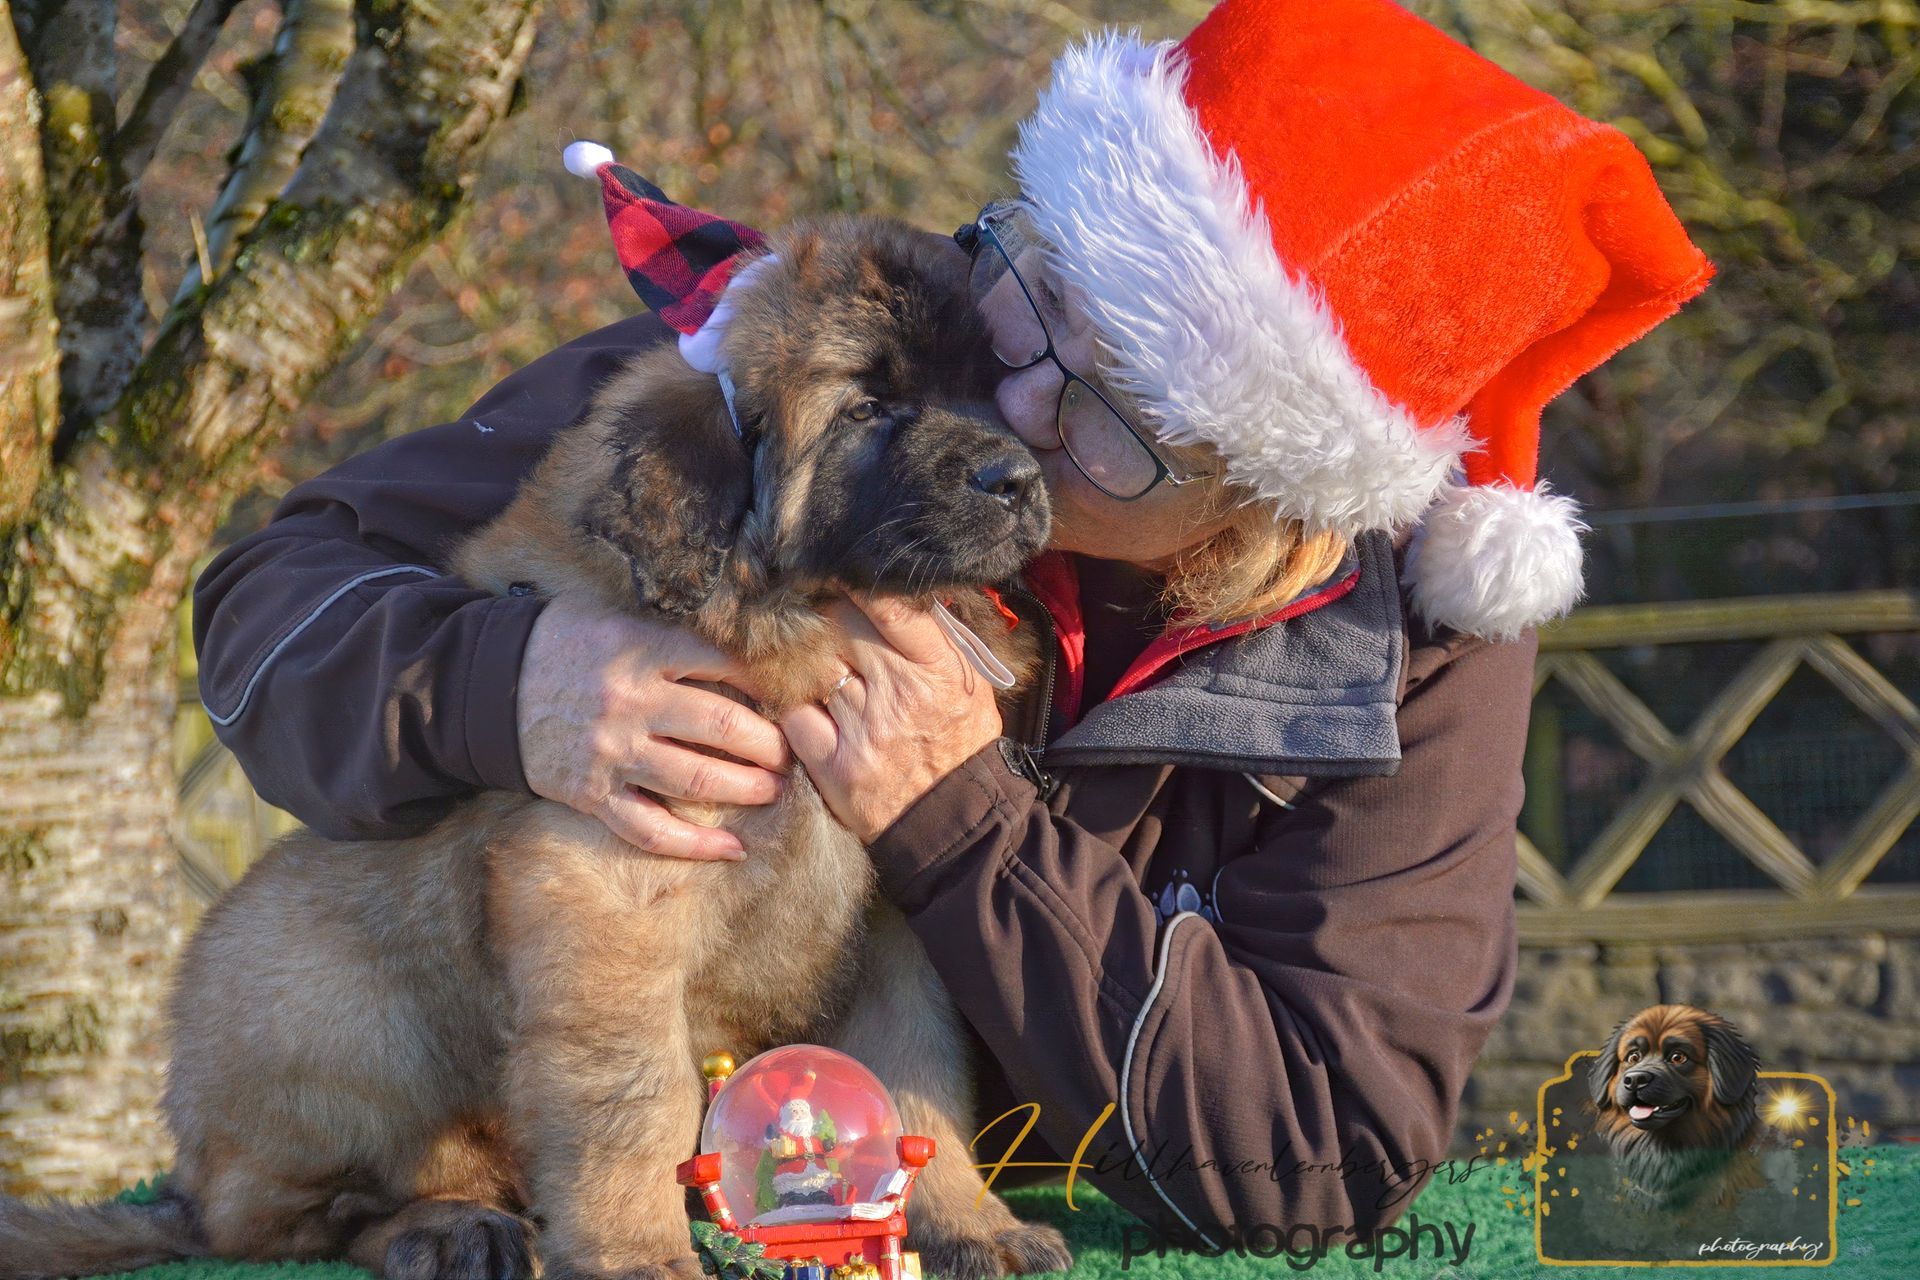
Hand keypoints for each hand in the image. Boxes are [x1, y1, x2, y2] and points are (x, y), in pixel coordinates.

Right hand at [516, 596, 787, 859]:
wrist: (483, 686)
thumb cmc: (560, 643)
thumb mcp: (613, 618)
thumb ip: (670, 633)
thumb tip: (741, 645)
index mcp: (639, 650)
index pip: (723, 663)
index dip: (768, 678)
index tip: (797, 690)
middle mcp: (630, 703)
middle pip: (723, 727)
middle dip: (771, 742)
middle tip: (796, 750)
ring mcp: (611, 754)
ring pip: (697, 780)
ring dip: (748, 789)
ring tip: (779, 788)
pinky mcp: (591, 794)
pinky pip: (650, 829)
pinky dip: (695, 845)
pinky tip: (732, 849)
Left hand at [781, 593, 1002, 842]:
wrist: (955, 821)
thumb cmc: (961, 741)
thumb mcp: (968, 681)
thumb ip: (936, 636)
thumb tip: (897, 588)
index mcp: (937, 669)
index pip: (893, 609)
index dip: (858, 581)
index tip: (837, 564)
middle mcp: (900, 695)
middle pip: (839, 627)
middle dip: (820, 610)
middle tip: (804, 599)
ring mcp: (863, 730)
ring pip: (810, 665)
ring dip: (796, 650)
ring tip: (788, 638)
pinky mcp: (833, 765)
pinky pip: (792, 713)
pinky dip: (785, 696)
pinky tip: (787, 688)